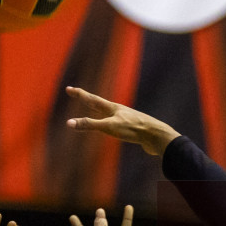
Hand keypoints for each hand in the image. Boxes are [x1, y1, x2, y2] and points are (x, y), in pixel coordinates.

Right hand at [65, 86, 180, 155]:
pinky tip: (117, 127)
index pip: (92, 99)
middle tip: (78, 94)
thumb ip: (89, 125)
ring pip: (110, 113)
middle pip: (99, 104)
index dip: (79, 94)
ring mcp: (127, 119)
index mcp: (112, 108)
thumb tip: (68, 123)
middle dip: (87, 100)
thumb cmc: (133, 129)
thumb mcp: (108, 127)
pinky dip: (112, 124)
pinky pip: (119, 125)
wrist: (157, 136)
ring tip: (97, 108)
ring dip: (101, 110)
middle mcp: (119, 111)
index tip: (69, 88)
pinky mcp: (133, 129)